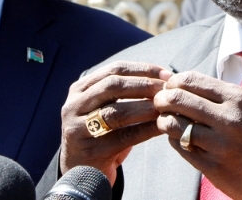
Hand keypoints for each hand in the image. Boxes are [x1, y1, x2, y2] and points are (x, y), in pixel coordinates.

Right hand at [59, 61, 172, 183]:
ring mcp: (78, 128)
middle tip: (167, 89)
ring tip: (166, 106)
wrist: (81, 173)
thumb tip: (162, 78)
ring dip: (146, 107)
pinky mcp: (91, 151)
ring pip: (116, 112)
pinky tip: (162, 127)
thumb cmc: (101, 133)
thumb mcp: (105, 106)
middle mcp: (74, 105)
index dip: (142, 69)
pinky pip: (124, 136)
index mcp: (80, 89)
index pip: (114, 70)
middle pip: (113, 86)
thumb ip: (124, 92)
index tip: (166, 74)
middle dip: (144, 85)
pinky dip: (146, 129)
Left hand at [154, 71, 241, 199]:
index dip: (173, 81)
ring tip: (167, 120)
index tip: (170, 86)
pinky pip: (180, 147)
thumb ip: (221, 94)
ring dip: (165, 120)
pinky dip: (174, 139)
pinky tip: (179, 138)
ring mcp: (219, 144)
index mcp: (238, 98)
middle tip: (160, 102)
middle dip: (162, 98)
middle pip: (177, 99)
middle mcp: (228, 119)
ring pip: (173, 124)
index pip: (191, 79)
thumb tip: (184, 82)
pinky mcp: (213, 167)